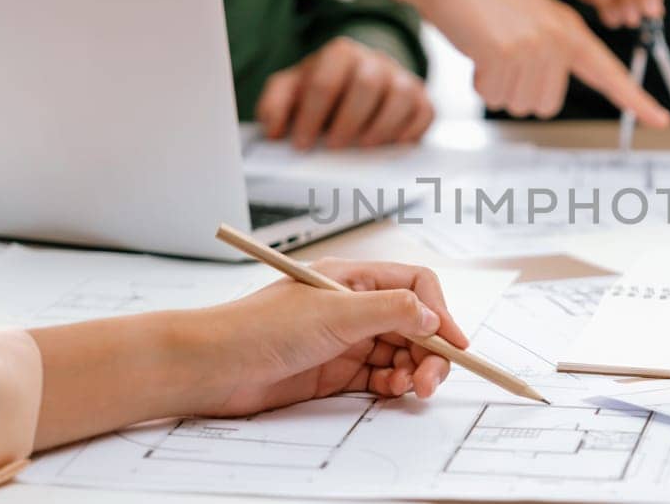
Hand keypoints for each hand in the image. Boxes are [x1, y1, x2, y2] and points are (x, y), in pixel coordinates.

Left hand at [187, 259, 469, 416]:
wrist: (214, 366)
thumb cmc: (260, 327)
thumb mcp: (334, 313)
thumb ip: (390, 311)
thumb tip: (431, 316)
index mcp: (354, 279)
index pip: (415, 286)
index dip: (439, 313)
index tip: (455, 344)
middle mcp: (353, 307)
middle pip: (413, 325)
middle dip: (430, 350)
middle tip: (432, 379)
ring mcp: (345, 340)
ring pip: (400, 354)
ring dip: (414, 370)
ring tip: (411, 388)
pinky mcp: (335, 372)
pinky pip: (380, 377)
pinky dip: (394, 385)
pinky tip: (392, 391)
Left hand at [258, 37, 433, 149]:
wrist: (356, 79)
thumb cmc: (322, 87)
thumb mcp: (291, 89)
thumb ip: (274, 105)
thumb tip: (274, 130)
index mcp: (339, 54)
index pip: (325, 82)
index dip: (312, 116)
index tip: (302, 143)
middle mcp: (374, 60)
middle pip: (366, 84)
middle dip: (348, 120)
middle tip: (334, 147)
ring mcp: (401, 77)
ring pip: (400, 96)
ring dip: (381, 127)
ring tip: (363, 148)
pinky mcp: (421, 98)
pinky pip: (425, 112)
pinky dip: (411, 132)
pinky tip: (393, 146)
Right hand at [383, 0, 669, 124]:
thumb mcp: (529, 21)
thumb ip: (549, 53)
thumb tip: (543, 97)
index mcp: (570, 31)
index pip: (609, 72)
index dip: (636, 100)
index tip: (662, 119)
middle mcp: (559, 39)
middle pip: (546, 105)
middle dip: (517, 90)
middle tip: (502, 55)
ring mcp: (535, 46)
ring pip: (518, 104)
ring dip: (496, 86)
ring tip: (489, 49)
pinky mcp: (506, 53)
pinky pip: (493, 95)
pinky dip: (479, 81)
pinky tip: (477, 50)